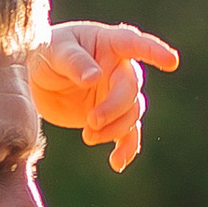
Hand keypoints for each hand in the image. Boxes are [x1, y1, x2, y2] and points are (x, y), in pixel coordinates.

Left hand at [30, 20, 178, 173]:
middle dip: (115, 108)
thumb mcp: (53, 51)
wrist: (35, 78)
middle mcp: (119, 67)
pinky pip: (128, 134)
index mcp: (108, 43)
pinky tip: (117, 163)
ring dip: (115, 129)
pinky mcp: (112, 116)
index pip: (134, 44)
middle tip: (92, 121)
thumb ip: (74, 62)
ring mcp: (116, 92)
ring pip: (132, 114)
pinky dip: (125, 149)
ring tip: (88, 136)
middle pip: (131, 90)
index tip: (171, 61)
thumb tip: (95, 78)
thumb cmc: (45, 52)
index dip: (154, 51)